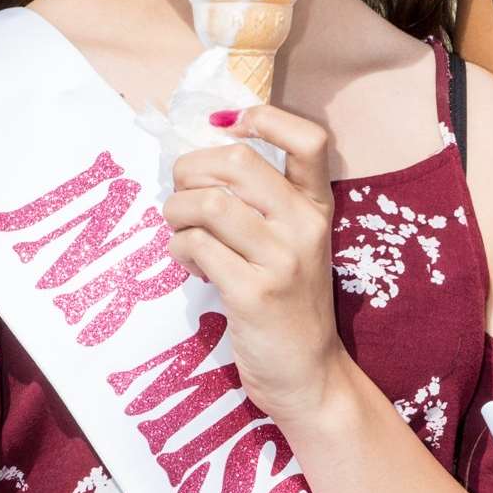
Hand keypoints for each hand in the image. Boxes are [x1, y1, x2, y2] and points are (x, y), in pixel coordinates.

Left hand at [162, 107, 344, 424]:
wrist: (309, 375)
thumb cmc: (290, 304)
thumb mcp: (293, 245)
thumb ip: (262, 204)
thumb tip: (196, 162)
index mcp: (317, 208)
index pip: (310, 140)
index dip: (264, 117)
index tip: (228, 127)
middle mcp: (305, 227)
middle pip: (237, 163)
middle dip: (190, 171)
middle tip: (181, 195)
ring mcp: (282, 260)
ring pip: (207, 205)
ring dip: (175, 213)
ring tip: (180, 233)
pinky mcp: (254, 293)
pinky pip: (195, 247)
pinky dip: (178, 251)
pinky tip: (188, 264)